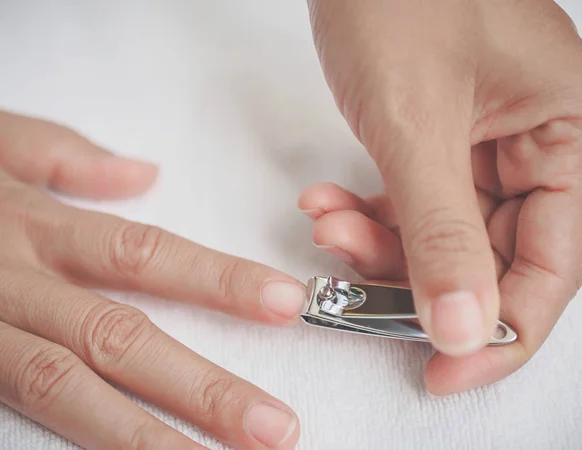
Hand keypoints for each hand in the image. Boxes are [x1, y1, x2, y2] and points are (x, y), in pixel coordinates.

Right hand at [0, 111, 301, 449]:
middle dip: (203, 387)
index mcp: (38, 227)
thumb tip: (142, 172)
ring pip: (70, 393)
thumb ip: (66, 157)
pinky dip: (76, 446)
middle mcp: (15, 286)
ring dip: (149, 440)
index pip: (150, 256)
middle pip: (122, 340)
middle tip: (274, 427)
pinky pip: (16, 413)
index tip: (287, 305)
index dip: (221, 282)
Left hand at [304, 0, 581, 393]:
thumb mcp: (417, 123)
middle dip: (414, 277)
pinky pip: (410, 204)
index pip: (550, 264)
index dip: (501, 329)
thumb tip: (466, 327)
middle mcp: (534, 144)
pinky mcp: (437, 141)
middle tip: (353, 289)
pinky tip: (327, 202)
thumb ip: (442, 231)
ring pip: (440, 236)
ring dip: (378, 243)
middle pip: (490, 256)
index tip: (443, 369)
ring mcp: (483, 145)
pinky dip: (367, 213)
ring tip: (327, 223)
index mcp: (567, 133)